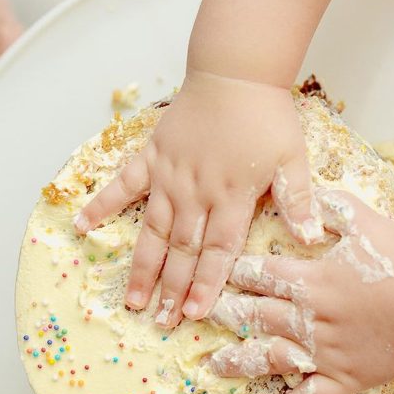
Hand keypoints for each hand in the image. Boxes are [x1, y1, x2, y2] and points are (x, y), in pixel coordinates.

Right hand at [74, 69, 322, 327]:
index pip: (218, 252)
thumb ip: (299, 201)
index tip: (196, 314)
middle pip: (183, 251)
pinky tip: (83, 227)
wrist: (236, 71)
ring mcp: (170, 176)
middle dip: (173, 289)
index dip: (207, 285)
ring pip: (154, 230)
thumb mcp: (293, 159)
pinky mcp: (153, 156)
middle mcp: (196, 193)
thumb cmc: (267, 116)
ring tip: (133, 298)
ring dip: (143, 266)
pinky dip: (102, 204)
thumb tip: (309, 240)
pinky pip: (123, 184)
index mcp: (231, 198)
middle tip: (161, 322)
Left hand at [208, 189, 393, 393]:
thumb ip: (327, 207)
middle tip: (197, 315)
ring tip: (213, 367)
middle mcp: (309, 319)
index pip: (258, 275)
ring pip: (270, 359)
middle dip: (223, 314)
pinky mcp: (344, 379)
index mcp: (311, 280)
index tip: (214, 273)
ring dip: (238, 362)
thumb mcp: (364, 220)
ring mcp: (325, 353)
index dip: (233, 273)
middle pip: (254, 316)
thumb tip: (300, 199)